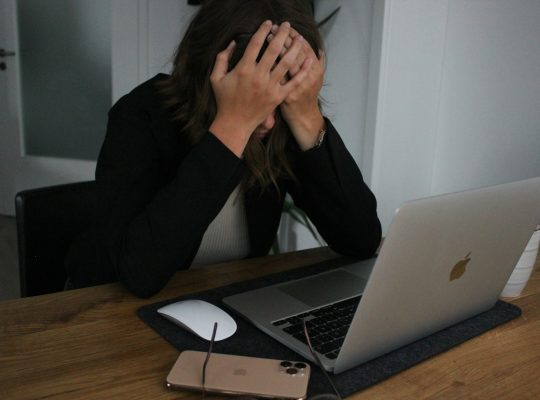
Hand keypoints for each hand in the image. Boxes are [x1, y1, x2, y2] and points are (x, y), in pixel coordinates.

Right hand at [209, 21, 311, 156]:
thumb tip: (232, 43)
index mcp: (243, 69)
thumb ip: (222, 58)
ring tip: (300, 38)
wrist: (235, 123)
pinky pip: (293, 82)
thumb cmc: (224, 100)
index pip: (255, 44)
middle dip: (282, 34)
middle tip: (287, 25)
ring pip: (286, 63)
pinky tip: (309, 60)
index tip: (269, 23)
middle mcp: (259, 76)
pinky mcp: (278, 97)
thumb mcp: (216, 77)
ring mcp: (270, 87)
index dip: (263, 30)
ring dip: (294, 48)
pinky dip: (303, 71)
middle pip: (273, 49)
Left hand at [269, 26, 324, 150]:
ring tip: (267, 37)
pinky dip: (270, 66)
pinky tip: (262, 57)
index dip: (295, 35)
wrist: (303, 117)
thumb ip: (316, 62)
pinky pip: (277, 78)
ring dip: (276, 48)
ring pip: (286, 63)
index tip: (286, 27)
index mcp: (316, 70)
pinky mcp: (285, 96)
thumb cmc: (307, 95)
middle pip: (295, 52)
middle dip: (284, 38)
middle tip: (274, 28)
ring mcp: (297, 87)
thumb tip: (318, 47)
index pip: (305, 47)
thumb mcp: (316, 78)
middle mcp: (309, 77)